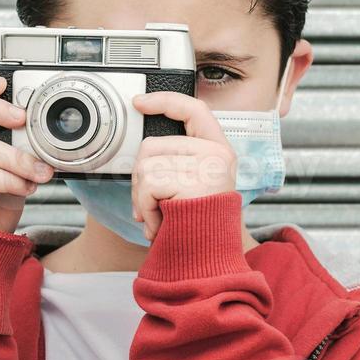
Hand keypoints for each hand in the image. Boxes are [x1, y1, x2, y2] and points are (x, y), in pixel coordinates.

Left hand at [130, 91, 237, 241]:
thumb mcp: (192, 184)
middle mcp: (218, 155)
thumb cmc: (196, 225)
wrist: (209, 259)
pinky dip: (146, 208)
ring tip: (160, 216)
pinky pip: (149, 186)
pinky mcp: (195, 185)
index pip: (194, 110)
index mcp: (219, 150)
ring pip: (146, 166)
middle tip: (153, 204)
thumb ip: (177, 161)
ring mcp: (209, 168)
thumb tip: (142, 153)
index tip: (139, 102)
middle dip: (141, 178)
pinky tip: (161, 222)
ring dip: (142, 198)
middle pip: (153, 145)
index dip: (166, 101)